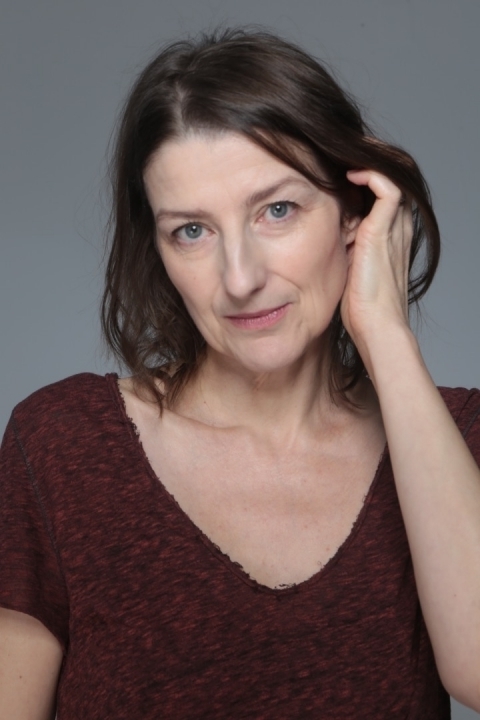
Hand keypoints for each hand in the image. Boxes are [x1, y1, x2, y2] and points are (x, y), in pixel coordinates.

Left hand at [340, 169, 413, 369]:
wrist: (376, 326)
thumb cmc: (360, 308)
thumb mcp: (348, 268)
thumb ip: (341, 248)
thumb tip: (311, 238)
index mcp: (391, 237)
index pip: (381, 196)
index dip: (362, 181)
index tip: (335, 176)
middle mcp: (397, 228)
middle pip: (387, 181)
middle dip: (364, 166)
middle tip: (338, 160)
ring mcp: (393, 228)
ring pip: (390, 177)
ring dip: (367, 164)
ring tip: (344, 160)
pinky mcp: (384, 231)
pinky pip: (386, 188)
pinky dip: (370, 175)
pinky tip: (348, 176)